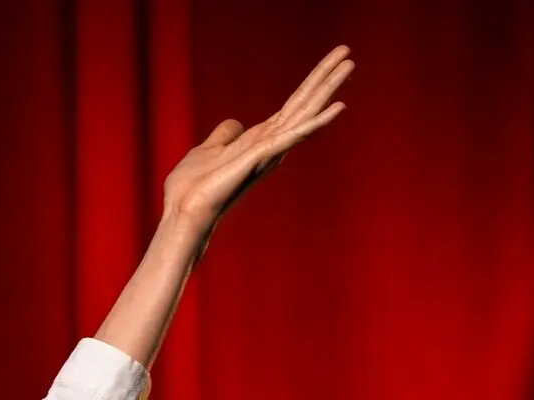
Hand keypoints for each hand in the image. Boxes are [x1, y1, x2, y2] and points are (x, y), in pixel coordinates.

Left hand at [164, 46, 352, 242]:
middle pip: (303, 105)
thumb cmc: (191, 190)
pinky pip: (293, 135)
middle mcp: (269, 146)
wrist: (182, 213)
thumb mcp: (207, 151)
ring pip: (304, 113)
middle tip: (348, 52)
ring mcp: (268, 152)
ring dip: (327, 88)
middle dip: (325, 78)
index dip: (310, 83)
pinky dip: (316, 122)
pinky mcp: (261, 157)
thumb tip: (235, 125)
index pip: (291, 107)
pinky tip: (338, 106)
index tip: (331, 62)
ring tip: (350, 63)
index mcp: (259, 141)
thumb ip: (224, 136)